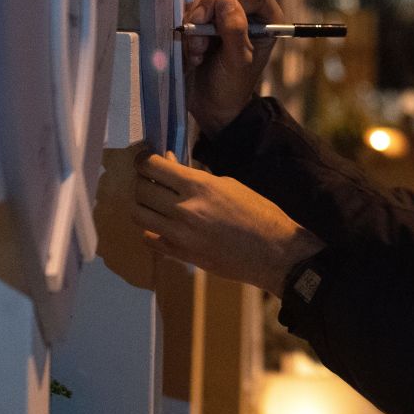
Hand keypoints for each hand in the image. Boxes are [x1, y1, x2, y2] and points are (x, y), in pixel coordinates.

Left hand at [133, 152, 323, 294]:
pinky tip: (161, 225)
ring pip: (138, 215)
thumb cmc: (258, 212)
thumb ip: (195, 176)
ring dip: (141, 205)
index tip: (144, 158)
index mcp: (198, 185)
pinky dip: (150, 230)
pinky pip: (149, 240)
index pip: (153, 167)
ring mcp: (179, 235)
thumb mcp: (228, 185)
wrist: (274, 252)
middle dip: (142, 180)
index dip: (143, 160)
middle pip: (140, 189)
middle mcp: (183, 209)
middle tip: (149, 179)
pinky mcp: (181, 255)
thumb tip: (171, 165)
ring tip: (151, 201)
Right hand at [183, 0, 284, 136]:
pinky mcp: (204, 18)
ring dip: (196, 20)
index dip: (234, 1)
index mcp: (267, 19)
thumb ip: (235, 31)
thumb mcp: (238, 63)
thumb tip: (225, 0)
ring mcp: (224, 12)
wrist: (210, 105)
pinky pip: (191, 7)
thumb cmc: (231, 87)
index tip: (217, 24)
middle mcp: (247, 11)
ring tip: (199, 51)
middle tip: (200, 34)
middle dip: (209, 8)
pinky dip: (187, 26)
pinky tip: (193, 50)